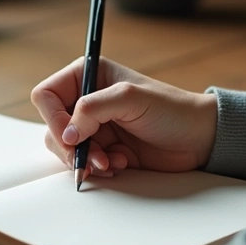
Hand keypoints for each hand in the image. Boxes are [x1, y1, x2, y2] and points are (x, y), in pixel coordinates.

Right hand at [30, 57, 217, 177]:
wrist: (199, 138)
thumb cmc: (171, 109)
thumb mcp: (131, 98)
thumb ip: (93, 109)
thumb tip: (67, 134)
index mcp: (89, 75)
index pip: (47, 95)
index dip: (53, 118)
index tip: (72, 137)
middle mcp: (87, 100)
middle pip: (53, 126)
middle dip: (71, 147)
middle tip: (93, 158)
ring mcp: (94, 127)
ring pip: (65, 148)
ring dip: (86, 160)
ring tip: (113, 162)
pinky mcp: (104, 149)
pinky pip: (84, 163)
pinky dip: (98, 169)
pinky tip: (121, 164)